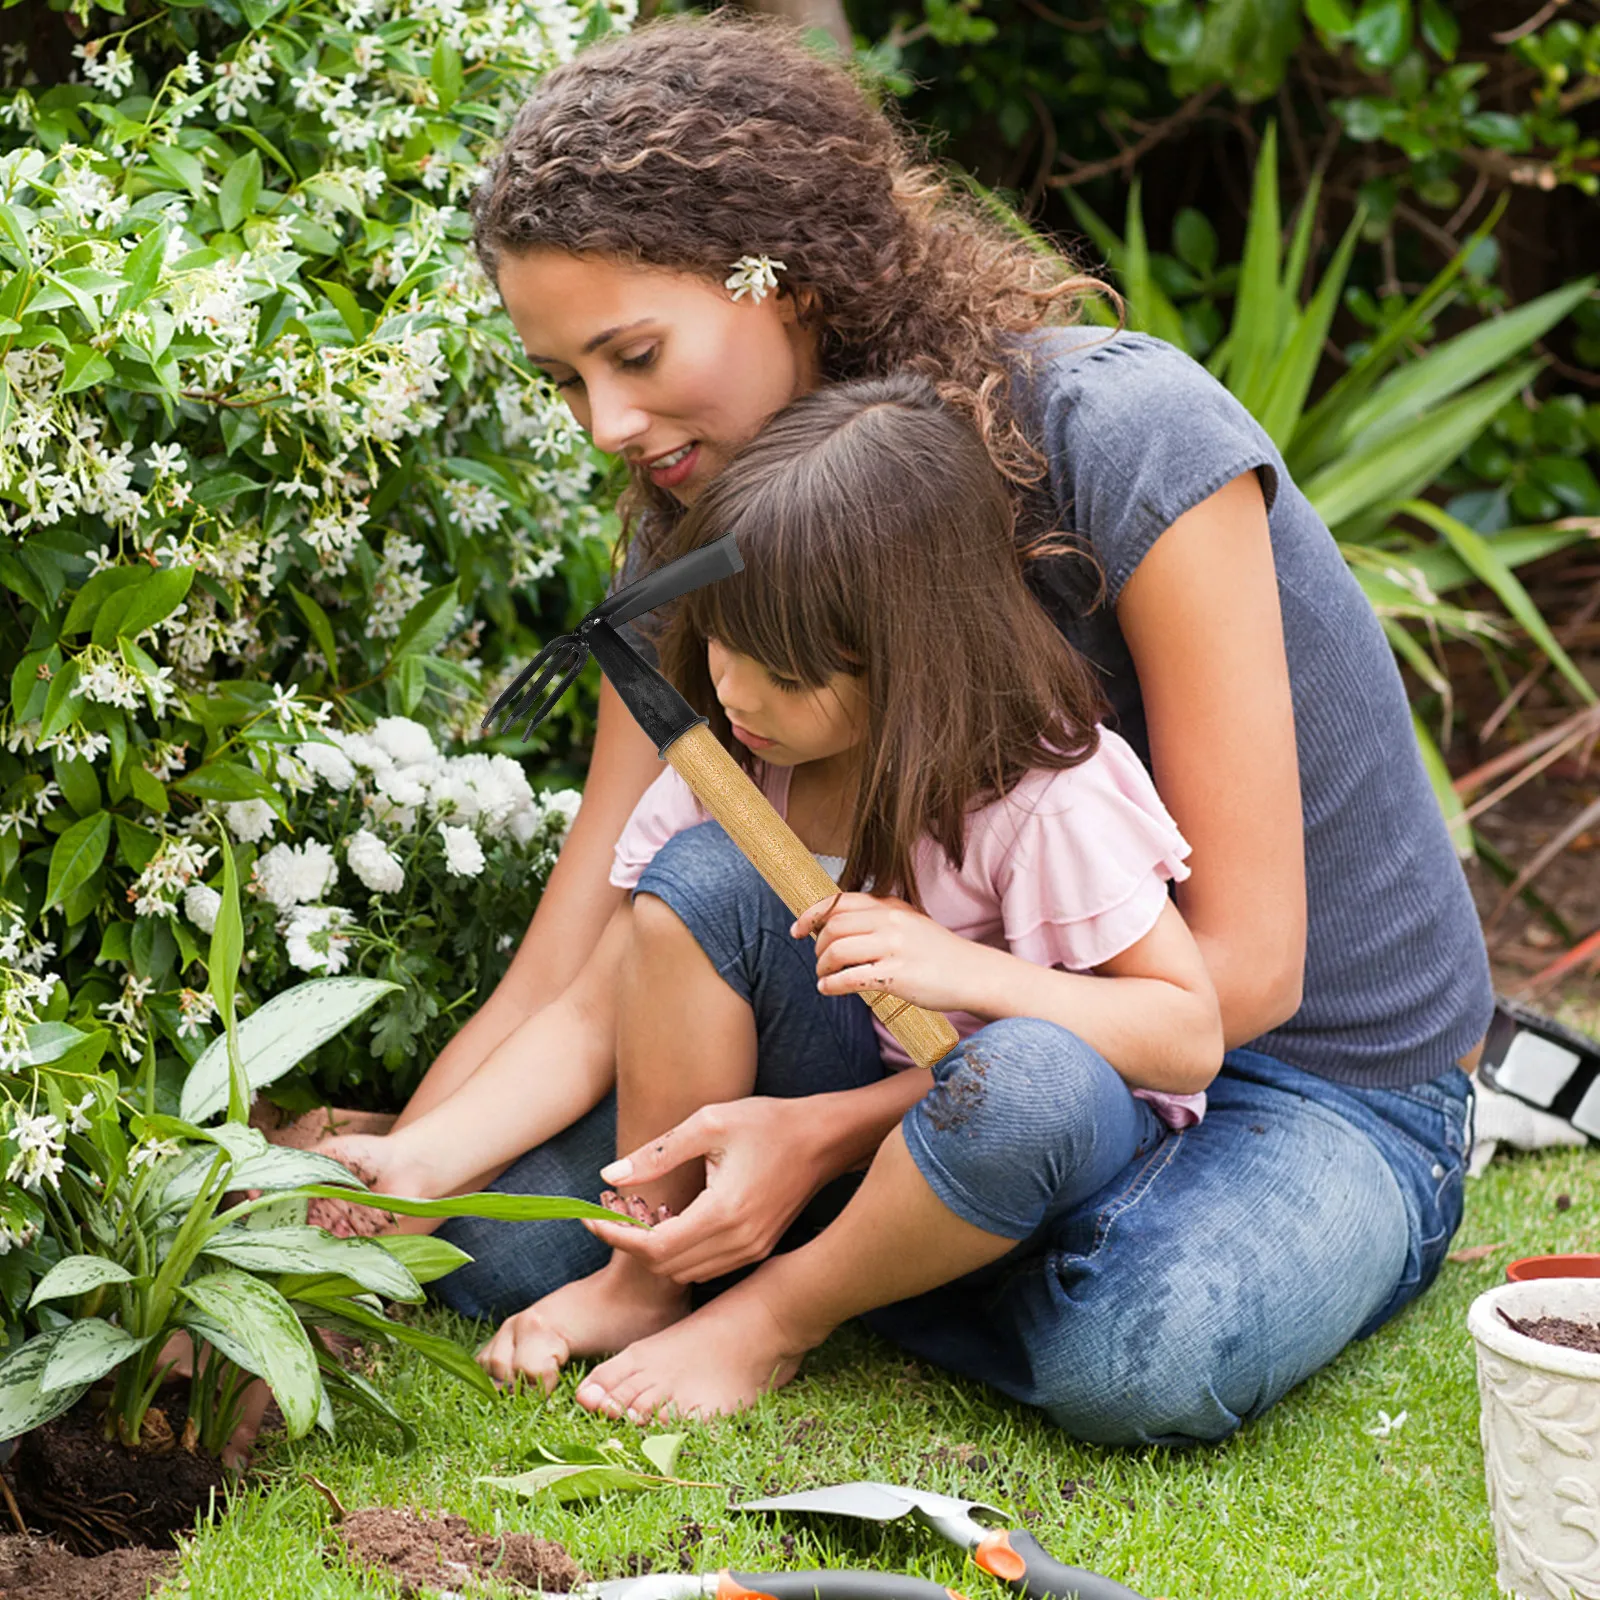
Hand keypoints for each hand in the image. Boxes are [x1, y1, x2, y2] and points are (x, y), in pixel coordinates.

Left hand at [583, 1097, 827, 1284]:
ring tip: (636, 1216)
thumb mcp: (709, 1123)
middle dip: (629, 1243)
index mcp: (723, 1212)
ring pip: (683, 1271)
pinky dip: (679, 1253)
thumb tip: (609, 1176)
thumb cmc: (767, 1123)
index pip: (653, 1247)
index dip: (615, 1236)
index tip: (588, 1217)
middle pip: (664, 1266)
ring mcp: (750, 1250)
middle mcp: (738, 1241)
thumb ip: (657, 1153)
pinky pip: (704, 1266)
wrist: (823, 1139)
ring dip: (653, 1251)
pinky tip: (670, 1221)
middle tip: (608, 1212)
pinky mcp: (757, 1249)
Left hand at [792, 891, 980, 1014]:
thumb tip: (837, 926)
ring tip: (824, 976)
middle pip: (834, 926)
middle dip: (817, 945)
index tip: (797, 928)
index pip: (840, 901)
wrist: (974, 973)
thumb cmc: (939, 953)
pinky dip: (832, 985)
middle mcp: (891, 922)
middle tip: (818, 960)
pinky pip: (851, 979)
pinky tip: (829, 989)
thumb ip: (879, 920)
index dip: (812, 914)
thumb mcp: (910, 923)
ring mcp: (895, 948)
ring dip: (822, 966)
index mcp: (891, 906)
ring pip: (838, 951)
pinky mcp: (898, 976)